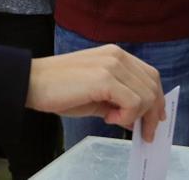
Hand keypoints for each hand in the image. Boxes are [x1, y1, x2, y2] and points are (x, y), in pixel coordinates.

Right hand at [25, 44, 165, 140]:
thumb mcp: (95, 94)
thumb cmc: (59, 90)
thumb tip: (135, 119)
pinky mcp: (105, 79)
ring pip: (146, 95)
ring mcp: (112, 65)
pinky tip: (108, 117)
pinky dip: (126, 115)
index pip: (149, 75)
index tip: (155, 119)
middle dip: (152, 113)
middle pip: (152, 85)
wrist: (31, 82)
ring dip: (136, 115)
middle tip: (143, 133)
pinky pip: (133, 102)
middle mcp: (117, 56)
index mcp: (116, 55)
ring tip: (113, 119)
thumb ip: (117, 101)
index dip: (157, 98)